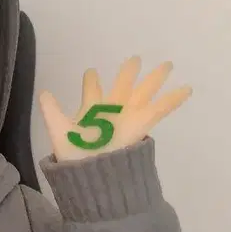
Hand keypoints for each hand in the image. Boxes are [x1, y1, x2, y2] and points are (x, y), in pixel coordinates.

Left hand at [38, 57, 191, 161]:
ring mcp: (128, 115)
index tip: (91, 72)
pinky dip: (173, 99)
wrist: (92, 173)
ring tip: (167, 65)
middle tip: (135, 58)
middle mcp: (112, 110)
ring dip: (155, 78)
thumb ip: (52, 110)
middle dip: (128, 72)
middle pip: (123, 85)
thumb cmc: (75, 153)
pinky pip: (160, 108)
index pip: (92, 90)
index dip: (91, 80)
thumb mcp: (59, 129)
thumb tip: (43, 92)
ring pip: (144, 91)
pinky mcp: (141, 123)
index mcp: (92, 109)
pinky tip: (187, 88)